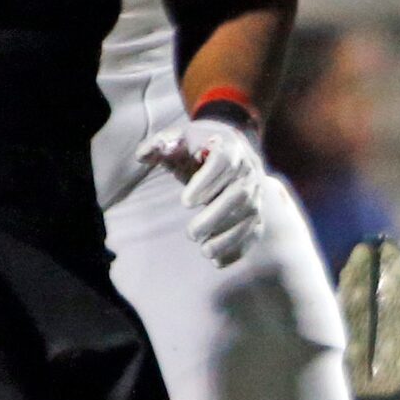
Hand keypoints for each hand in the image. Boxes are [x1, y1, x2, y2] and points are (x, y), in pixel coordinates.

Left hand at [136, 118, 264, 266]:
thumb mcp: (177, 137)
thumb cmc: (196, 145)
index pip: (224, 162)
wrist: (229, 150)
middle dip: (216, 216)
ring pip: (249, 215)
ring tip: (205, 251)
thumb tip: (142, 155)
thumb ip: (160, 144)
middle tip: (191, 233)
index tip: (184, 202)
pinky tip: (218, 261)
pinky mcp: (257, 210)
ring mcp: (256, 191)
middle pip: (239, 194)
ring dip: (229, 236)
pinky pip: (254, 230)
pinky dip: (239, 247)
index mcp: (229, 146)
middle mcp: (249, 169)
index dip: (207, 182)